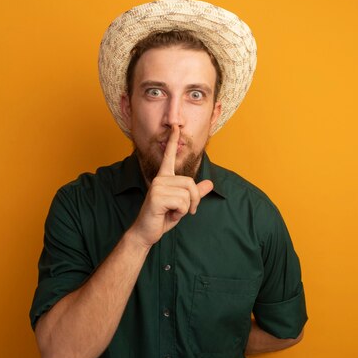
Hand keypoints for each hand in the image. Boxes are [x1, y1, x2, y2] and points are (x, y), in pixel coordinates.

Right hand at [128, 125, 213, 246]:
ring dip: (186, 208)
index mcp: (164, 178)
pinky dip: (180, 213)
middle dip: (194, 200)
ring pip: (187, 194)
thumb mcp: (183, 204)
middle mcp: (160, 179)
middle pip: (190, 183)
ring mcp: (157, 186)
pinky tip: (168, 214)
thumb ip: (195, 193)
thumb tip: (210, 184)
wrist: (146, 232)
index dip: (172, 141)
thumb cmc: (163, 217)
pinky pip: (182, 203)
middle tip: (185, 211)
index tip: (175, 126)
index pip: (169, 156)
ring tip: (173, 212)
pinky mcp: (157, 196)